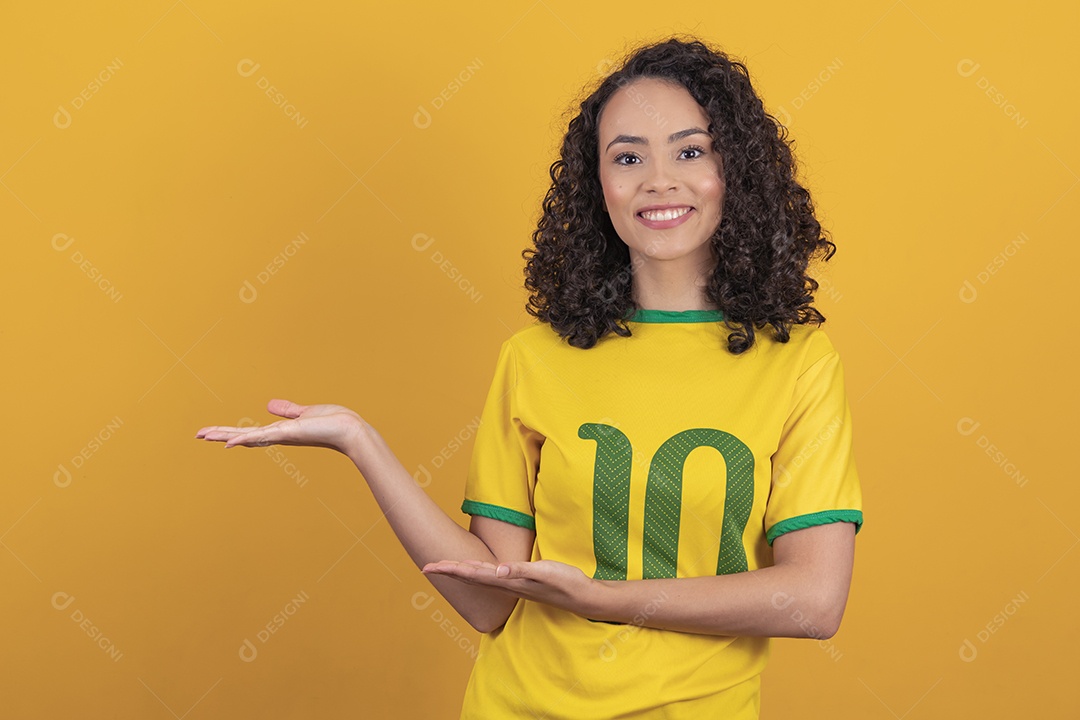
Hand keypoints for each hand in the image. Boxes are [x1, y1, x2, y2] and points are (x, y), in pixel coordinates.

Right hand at [195, 398, 363, 454]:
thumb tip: (269, 405)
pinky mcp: (287, 433)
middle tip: (198, 435)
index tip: (214, 432)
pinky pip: (260, 436)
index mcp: (281, 431)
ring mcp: (281, 436)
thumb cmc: (333, 422)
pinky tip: (227, 443)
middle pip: (243, 435)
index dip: (232, 432)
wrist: (349, 430)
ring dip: (224, 435)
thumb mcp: (305, 412)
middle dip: (220, 434)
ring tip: (203, 435)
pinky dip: (243, 439)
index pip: (251, 431)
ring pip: (246, 436)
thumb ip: (287, 410)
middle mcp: (278, 436)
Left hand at [421, 558, 602, 618]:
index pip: (472, 573)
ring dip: (460, 570)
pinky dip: (477, 570)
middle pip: (470, 576)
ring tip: (444, 566)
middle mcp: (505, 583)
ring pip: (479, 576)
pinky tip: (474, 568)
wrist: (581, 597)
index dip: (450, 569)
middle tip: (426, 566)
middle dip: (448, 570)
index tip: (429, 566)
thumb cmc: (565, 583)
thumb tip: (498, 570)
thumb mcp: (545, 572)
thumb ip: (522, 571)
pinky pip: (491, 575)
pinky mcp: (520, 580)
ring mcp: (512, 583)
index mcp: (507, 581)